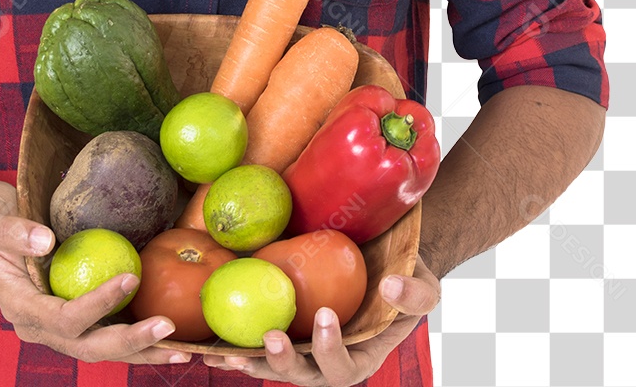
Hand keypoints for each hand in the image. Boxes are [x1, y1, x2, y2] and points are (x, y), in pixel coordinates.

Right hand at [0, 181, 190, 365]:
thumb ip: (13, 230)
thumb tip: (45, 240)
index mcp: (19, 306)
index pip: (62, 318)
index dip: (96, 305)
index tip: (129, 279)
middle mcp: (39, 326)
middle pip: (88, 347)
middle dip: (129, 343)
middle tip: (168, 328)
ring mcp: (56, 326)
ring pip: (101, 349)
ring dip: (140, 351)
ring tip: (180, 350)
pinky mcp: (73, 317)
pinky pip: (105, 332)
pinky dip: (136, 338)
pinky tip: (168, 336)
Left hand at [202, 254, 439, 384]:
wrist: (382, 259)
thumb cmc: (406, 276)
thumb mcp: (426, 286)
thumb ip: (415, 294)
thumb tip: (391, 287)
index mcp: (362, 357)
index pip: (345, 368)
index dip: (332, 349)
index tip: (326, 314)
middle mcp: (327, 359)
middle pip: (303, 376)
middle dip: (283, 364)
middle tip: (269, 338)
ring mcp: (303, 346)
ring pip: (273, 366)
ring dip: (248, 361)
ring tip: (222, 353)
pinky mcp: (284, 326)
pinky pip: (257, 342)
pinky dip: (234, 344)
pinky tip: (209, 341)